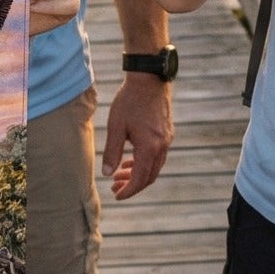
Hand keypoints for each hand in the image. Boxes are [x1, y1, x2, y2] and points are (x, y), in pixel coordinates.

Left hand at [103, 72, 172, 199]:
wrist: (149, 78)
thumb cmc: (130, 100)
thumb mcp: (116, 126)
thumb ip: (112, 152)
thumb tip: (107, 173)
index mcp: (149, 147)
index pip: (140, 179)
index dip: (129, 190)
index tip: (117, 195)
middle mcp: (162, 146)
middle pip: (150, 176)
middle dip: (133, 185)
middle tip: (115, 187)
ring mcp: (167, 139)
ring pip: (155, 166)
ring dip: (138, 173)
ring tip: (119, 174)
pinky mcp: (167, 132)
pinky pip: (157, 155)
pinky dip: (144, 162)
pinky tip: (130, 159)